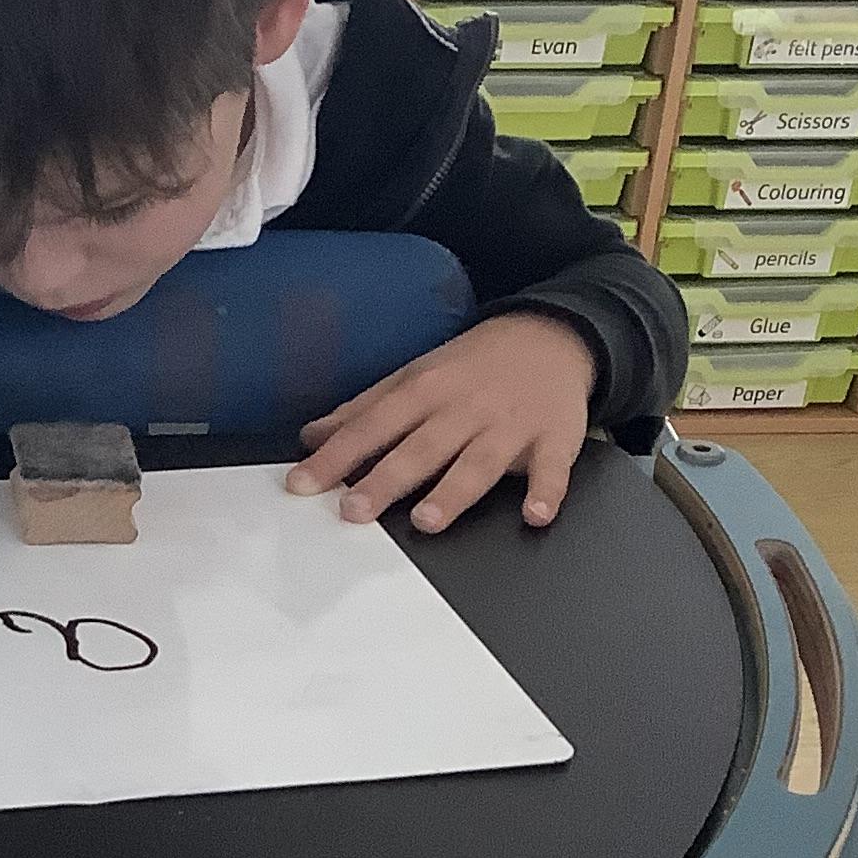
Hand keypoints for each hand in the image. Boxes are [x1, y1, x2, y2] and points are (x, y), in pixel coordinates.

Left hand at [287, 312, 596, 533]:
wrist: (551, 337)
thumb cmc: (474, 365)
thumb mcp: (414, 376)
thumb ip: (364, 410)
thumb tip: (313, 437)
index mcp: (425, 390)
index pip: (373, 425)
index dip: (336, 455)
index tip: (303, 484)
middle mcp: (464, 408)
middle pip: (421, 448)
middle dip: (386, 479)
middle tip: (354, 510)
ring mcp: (511, 425)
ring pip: (479, 462)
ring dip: (453, 492)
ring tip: (426, 520)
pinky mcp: (554, 440)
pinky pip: (552, 470)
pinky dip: (546, 493)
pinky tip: (534, 516)